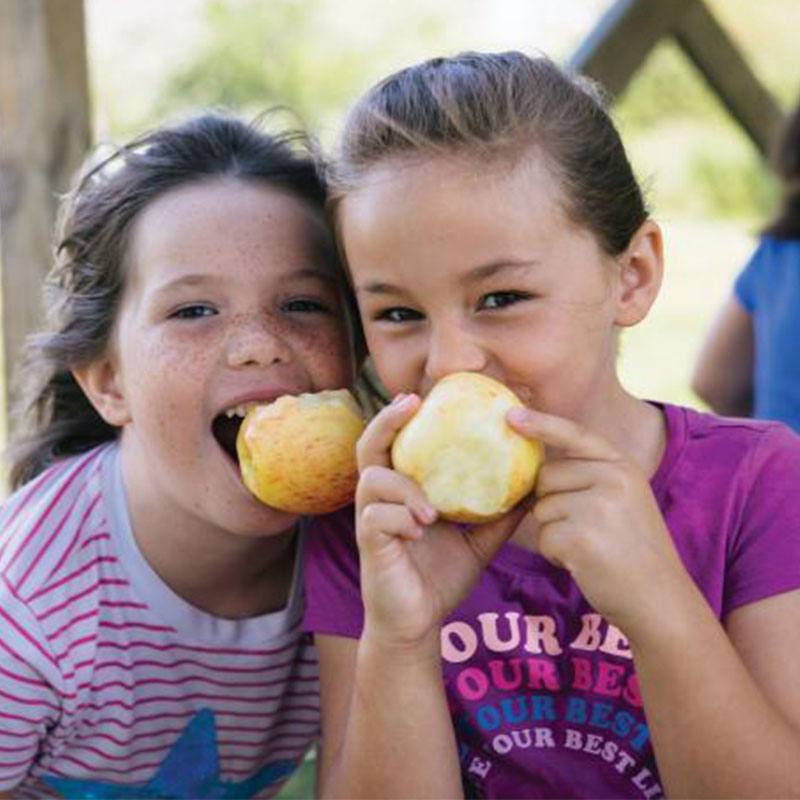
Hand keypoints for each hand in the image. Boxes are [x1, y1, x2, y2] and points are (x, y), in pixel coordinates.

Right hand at [355, 394, 524, 650]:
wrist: (418, 623)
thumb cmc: (441, 576)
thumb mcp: (478, 541)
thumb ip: (498, 514)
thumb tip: (535, 486)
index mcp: (403, 490)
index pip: (395, 444)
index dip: (402, 416)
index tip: (423, 395)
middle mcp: (381, 498)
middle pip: (368, 446)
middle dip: (386, 421)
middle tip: (411, 403)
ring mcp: (370, 520)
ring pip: (372, 479)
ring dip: (405, 487)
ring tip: (432, 511)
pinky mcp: (368, 543)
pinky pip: (377, 517)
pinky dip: (402, 518)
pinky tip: (422, 531)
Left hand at [508, 407, 691, 636]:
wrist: (660, 600)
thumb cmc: (634, 551)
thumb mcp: (625, 500)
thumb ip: (591, 478)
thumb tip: (538, 468)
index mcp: (623, 466)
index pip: (575, 435)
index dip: (541, 424)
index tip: (511, 416)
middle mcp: (612, 480)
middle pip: (546, 477)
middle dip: (550, 503)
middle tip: (582, 529)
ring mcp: (597, 507)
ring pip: (541, 510)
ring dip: (554, 533)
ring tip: (589, 548)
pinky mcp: (580, 537)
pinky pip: (543, 538)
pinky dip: (555, 555)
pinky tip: (584, 564)